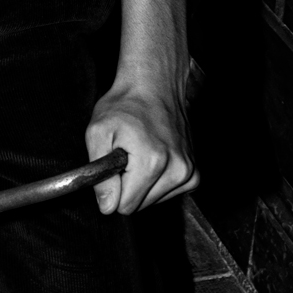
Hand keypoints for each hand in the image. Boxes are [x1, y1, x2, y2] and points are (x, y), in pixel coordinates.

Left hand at [86, 80, 197, 215]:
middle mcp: (177, 169)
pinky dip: (157, 181)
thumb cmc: (124, 105)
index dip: (113, 188)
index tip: (114, 165)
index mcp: (152, 161)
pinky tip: (154, 157)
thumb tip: (107, 207)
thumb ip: (99, 174)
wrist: (154, 85)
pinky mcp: (195, 174)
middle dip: (128, 185)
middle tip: (126, 155)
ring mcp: (189, 172)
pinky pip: (168, 194)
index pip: (125, 206)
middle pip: (140, 205)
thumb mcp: (98, 132)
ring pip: (153, 201)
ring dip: (143, 182)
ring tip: (140, 152)